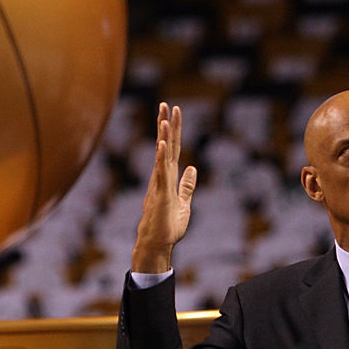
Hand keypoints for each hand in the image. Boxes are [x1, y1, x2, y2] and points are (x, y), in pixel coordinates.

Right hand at [131, 103, 197, 272]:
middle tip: (166, 104)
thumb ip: (187, 185)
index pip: (173, 149)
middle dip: (166, 125)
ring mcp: (160, 184)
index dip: (174, 130)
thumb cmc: (168, 227)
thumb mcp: (183, 203)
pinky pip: (161, 172)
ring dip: (164, 135)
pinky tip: (162, 143)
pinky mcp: (161, 194)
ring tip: (164, 117)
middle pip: (166, 146)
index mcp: (168, 177)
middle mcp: (162, 176)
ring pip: (162, 155)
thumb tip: (192, 168)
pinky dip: (162, 157)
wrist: (156, 244)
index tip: (174, 112)